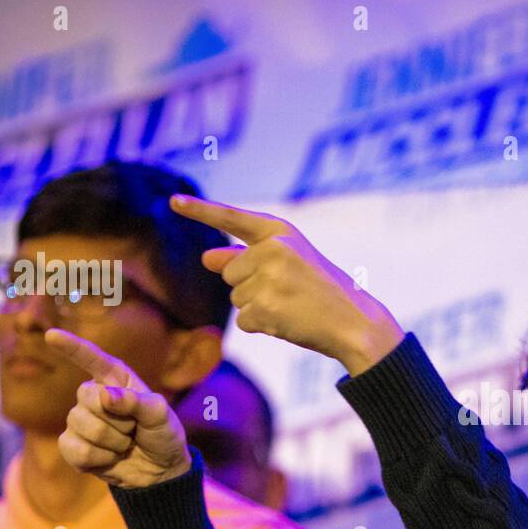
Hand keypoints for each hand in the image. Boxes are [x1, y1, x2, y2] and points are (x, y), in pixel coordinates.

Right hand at [46, 328, 191, 487]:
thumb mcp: (161, 415)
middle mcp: (95, 396)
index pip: (91, 358)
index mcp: (116, 380)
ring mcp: (79, 421)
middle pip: (86, 396)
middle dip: (116, 418)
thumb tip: (105, 395)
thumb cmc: (162, 435)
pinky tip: (111, 458)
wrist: (159, 471)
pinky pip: (76, 450)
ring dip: (112, 441)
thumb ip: (137, 401)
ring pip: (80, 424)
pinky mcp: (72, 446)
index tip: (52, 335)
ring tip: (125, 444)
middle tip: (133, 429)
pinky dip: (100, 458)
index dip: (72, 346)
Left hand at [168, 194, 404, 375]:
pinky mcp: (265, 308)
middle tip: (289, 292)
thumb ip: (246, 258)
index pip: (232, 218)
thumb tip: (206, 257)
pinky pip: (244, 320)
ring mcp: (268, 279)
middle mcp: (272, 250)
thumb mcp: (288, 264)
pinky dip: (262, 326)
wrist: (355, 321)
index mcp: (280, 232)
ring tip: (293, 306)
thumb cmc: (321, 291)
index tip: (173, 202)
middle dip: (250, 285)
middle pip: (229, 272)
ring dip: (258, 308)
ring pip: (236, 298)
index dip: (200, 211)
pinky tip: (289, 322)